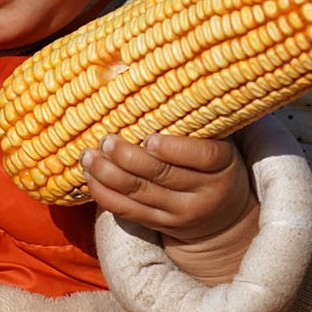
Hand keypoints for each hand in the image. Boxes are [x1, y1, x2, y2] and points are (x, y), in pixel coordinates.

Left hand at [82, 133, 261, 284]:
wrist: (224, 218)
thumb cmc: (213, 166)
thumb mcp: (219, 144)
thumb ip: (194, 124)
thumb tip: (154, 86)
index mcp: (223, 166)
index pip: (204, 157)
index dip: (175, 148)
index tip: (149, 138)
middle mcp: (204, 193)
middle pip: (162, 175)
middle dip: (128, 157)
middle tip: (105, 140)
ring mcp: (181, 213)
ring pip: (140, 193)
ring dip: (108, 174)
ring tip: (88, 156)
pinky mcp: (161, 225)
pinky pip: (127, 211)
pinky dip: (105, 194)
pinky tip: (90, 178)